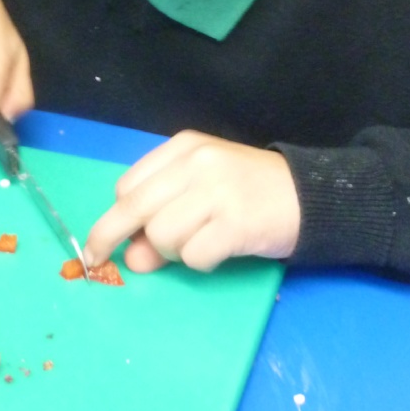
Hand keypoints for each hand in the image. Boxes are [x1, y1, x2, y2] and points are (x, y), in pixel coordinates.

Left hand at [84, 131, 300, 273]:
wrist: (312, 197)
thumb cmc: (250, 193)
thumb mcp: (201, 194)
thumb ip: (162, 217)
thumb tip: (130, 258)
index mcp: (184, 148)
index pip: (128, 185)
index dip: (113, 216)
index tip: (107, 240)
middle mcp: (197, 162)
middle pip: (133, 207)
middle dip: (109, 237)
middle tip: (98, 261)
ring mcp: (217, 190)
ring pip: (161, 235)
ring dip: (173, 252)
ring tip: (201, 243)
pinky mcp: (236, 221)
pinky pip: (194, 256)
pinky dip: (201, 262)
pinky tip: (221, 251)